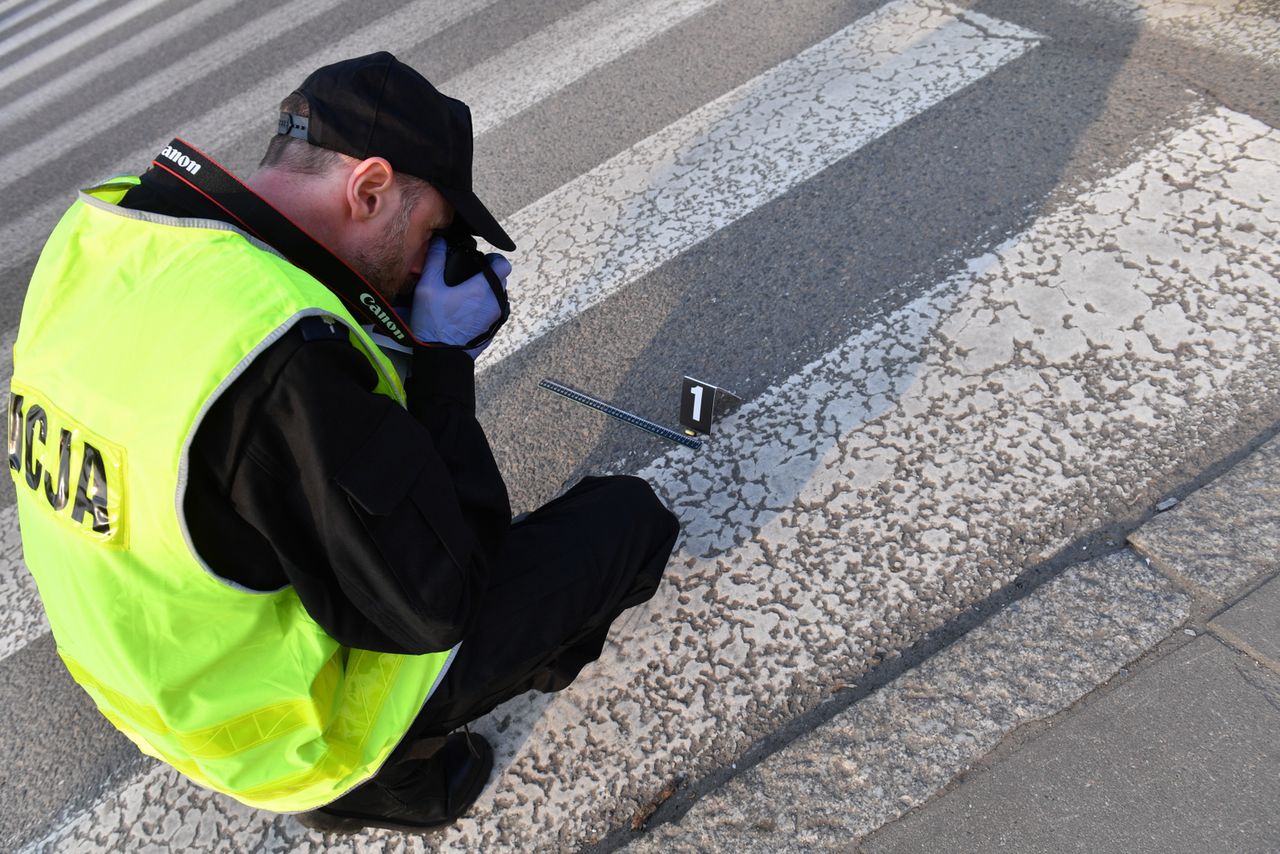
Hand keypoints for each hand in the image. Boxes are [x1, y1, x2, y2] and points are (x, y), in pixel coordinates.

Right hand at [410, 236, 511, 357]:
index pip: (504, 265)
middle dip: (487, 275)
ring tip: (464, 293)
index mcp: (484, 288)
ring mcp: (495, 318)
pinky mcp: (492, 329)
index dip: (493, 259)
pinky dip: (483, 306)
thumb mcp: (428, 287)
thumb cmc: (434, 323)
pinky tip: (464, 309)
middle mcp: (495, 302)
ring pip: (497, 296)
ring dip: (485, 291)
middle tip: (467, 276)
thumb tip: (439, 240)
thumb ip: (435, 260)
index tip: (480, 261)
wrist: (440, 358)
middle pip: (500, 280)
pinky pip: (492, 311)